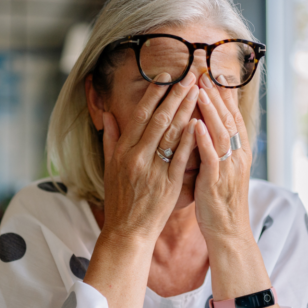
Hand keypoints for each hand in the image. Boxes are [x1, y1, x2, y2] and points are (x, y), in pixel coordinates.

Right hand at [101, 72, 199, 242]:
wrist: (127, 231)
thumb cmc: (119, 200)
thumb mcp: (109, 168)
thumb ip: (110, 139)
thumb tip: (107, 114)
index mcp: (122, 151)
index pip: (140, 115)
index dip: (153, 94)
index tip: (165, 76)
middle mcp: (136, 156)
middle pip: (159, 119)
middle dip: (175, 94)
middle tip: (190, 75)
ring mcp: (153, 169)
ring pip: (172, 133)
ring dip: (186, 109)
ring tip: (198, 91)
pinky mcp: (168, 183)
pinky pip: (181, 156)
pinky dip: (190, 138)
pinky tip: (200, 121)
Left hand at [193, 72, 252, 241]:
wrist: (228, 233)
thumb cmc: (220, 202)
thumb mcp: (221, 170)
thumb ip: (215, 148)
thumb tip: (205, 126)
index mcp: (238, 152)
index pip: (231, 117)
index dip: (223, 95)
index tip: (212, 74)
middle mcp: (236, 156)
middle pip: (228, 119)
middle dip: (216, 95)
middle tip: (204, 73)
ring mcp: (228, 168)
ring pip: (221, 133)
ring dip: (210, 111)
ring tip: (200, 90)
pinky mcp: (216, 182)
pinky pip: (211, 157)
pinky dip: (204, 140)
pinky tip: (195, 125)